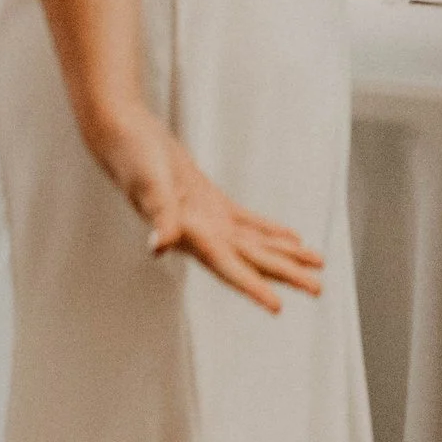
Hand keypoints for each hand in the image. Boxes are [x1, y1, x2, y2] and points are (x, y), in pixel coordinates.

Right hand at [95, 108, 323, 313]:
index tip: (278, 307)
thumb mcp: (150, 186)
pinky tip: (291, 238)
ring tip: (315, 265)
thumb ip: (159, 216)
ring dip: (283, 255)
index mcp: (190, 235)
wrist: (123, 135)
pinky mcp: (209, 200)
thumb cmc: (133, 159)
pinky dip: (269, 231)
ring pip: (254, 243)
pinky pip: (247, 222)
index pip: (228, 267)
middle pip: (251, 260)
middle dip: (284, 274)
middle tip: (318, 289)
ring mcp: (207, 218)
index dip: (252, 287)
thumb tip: (159, 246)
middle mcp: (202, 233)